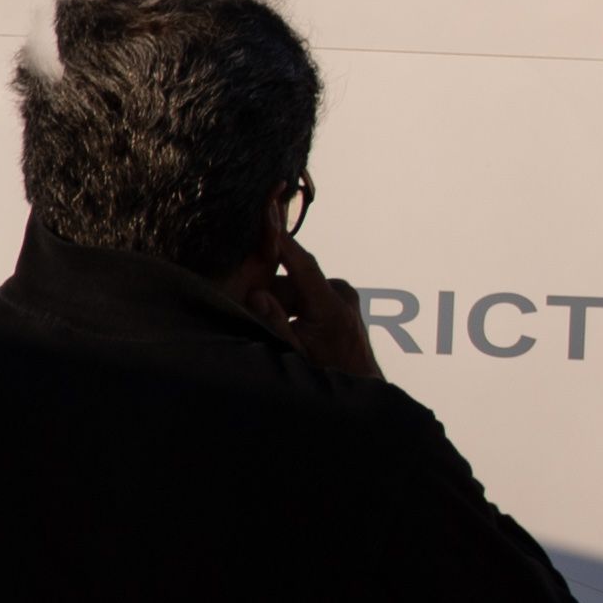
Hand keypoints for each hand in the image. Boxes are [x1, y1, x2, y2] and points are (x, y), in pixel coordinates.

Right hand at [248, 233, 380, 382]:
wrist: (361, 388)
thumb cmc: (327, 375)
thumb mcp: (295, 353)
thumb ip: (275, 323)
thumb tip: (256, 295)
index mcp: (332, 306)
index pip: (303, 264)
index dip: (282, 241)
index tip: (266, 214)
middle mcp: (342, 294)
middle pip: (294, 281)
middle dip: (268, 291)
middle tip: (242, 304)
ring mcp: (345, 297)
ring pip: (300, 290)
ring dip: (279, 302)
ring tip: (262, 321)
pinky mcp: (343, 303)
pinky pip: (310, 296)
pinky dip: (292, 306)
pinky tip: (282, 325)